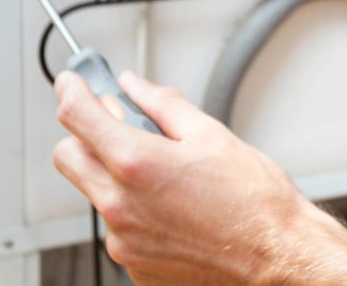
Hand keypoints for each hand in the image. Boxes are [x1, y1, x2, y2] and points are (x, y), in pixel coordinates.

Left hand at [52, 70, 346, 284]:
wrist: (277, 258)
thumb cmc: (255, 202)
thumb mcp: (211, 134)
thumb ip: (162, 105)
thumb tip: (135, 87)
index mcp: (137, 164)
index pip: (77, 116)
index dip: (72, 89)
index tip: (75, 82)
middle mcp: (120, 206)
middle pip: (68, 156)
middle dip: (86, 134)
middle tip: (120, 123)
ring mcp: (123, 240)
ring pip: (94, 192)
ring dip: (114, 174)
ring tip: (166, 173)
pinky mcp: (133, 265)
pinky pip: (117, 226)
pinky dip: (133, 209)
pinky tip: (172, 206)